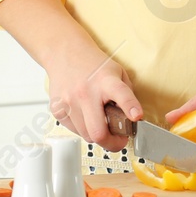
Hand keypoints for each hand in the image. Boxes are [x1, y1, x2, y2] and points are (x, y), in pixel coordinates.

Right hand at [44, 38, 144, 152]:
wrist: (64, 53)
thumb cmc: (93, 64)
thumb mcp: (117, 72)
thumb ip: (126, 94)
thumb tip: (132, 118)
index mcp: (105, 81)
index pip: (120, 94)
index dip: (130, 107)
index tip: (137, 117)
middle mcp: (86, 92)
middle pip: (98, 131)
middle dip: (112, 143)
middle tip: (119, 141)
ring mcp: (69, 102)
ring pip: (86, 135)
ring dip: (97, 134)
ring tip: (101, 123)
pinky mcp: (57, 109)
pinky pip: (74, 130)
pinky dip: (83, 128)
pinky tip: (86, 115)